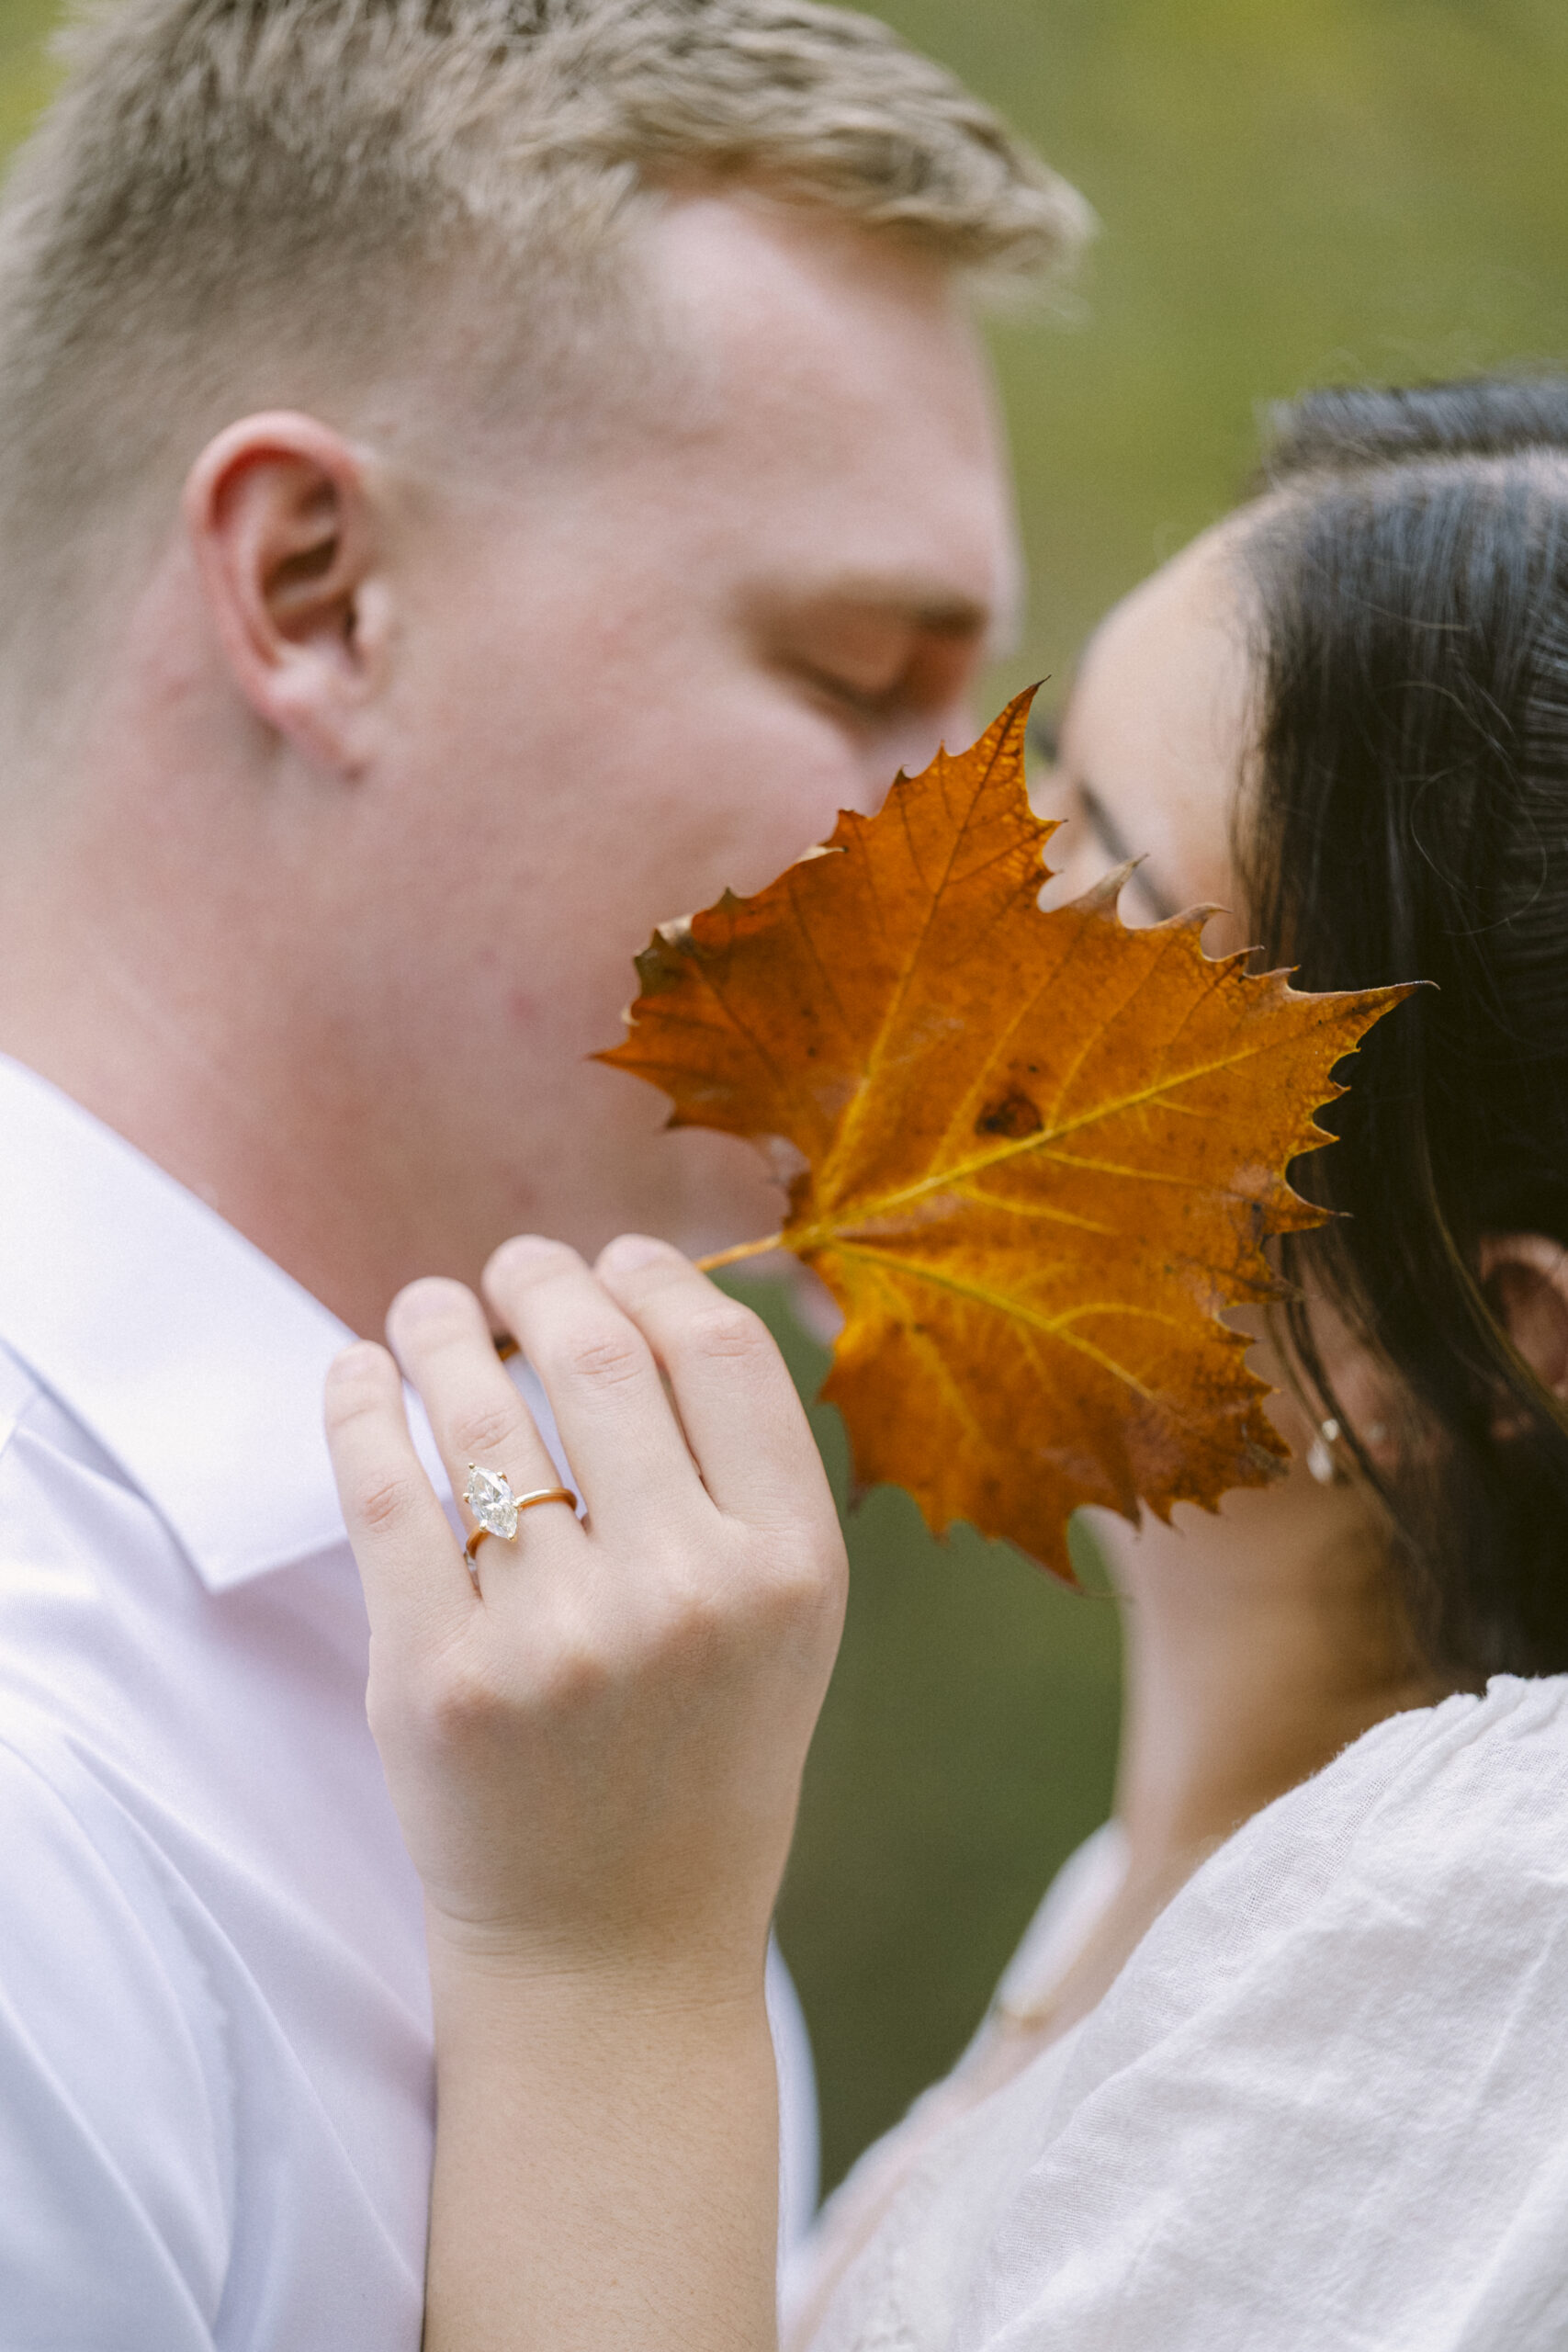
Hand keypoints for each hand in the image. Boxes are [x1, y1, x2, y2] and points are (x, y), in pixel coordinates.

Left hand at [324, 1232, 846, 1994]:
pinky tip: (358, 1374)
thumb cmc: (703, 1764)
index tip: (614, 1260)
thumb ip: (743, 1476)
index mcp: (790, 1568)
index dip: (656, 1276)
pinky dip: (357, 1404)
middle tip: (510, 1270)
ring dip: (439, 1326)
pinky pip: (382, 1490)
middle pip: (597, 1355)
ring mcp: (557, 1638)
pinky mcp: (437, 1678)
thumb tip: (647, 1295)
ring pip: (479, 1409)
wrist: (612, 1954)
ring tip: (426, 1312)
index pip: (718, 1353)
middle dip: (541, 1279)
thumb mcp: (783, 1625)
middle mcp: (686, 1593)